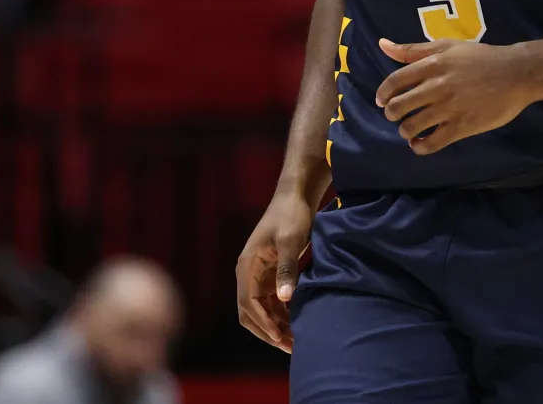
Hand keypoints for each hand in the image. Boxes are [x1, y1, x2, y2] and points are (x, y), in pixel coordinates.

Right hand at [234, 190, 315, 352]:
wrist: (296, 195)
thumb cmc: (292, 214)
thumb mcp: (291, 240)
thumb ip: (287, 268)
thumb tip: (284, 299)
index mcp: (247, 266)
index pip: (248, 304)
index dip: (264, 323)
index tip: (280, 337)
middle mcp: (248, 273)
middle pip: (250, 313)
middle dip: (268, 331)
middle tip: (290, 347)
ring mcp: (258, 275)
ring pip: (261, 310)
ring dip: (275, 326)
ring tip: (295, 341)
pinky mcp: (270, 274)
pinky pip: (270, 302)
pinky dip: (280, 315)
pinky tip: (296, 324)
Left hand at [375, 38, 542, 154]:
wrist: (516, 73)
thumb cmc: (481, 57)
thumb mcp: (447, 46)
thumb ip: (413, 49)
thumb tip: (382, 45)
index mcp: (432, 65)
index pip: (395, 82)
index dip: (383, 94)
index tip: (382, 100)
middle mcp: (437, 87)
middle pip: (399, 106)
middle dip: (392, 113)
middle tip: (397, 115)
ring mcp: (449, 108)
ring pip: (412, 126)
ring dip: (405, 130)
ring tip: (409, 129)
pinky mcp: (462, 126)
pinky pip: (433, 143)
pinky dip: (420, 147)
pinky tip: (420, 144)